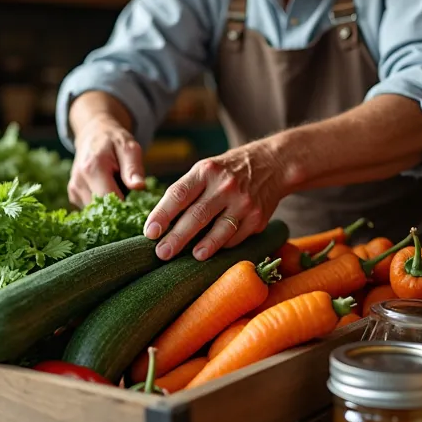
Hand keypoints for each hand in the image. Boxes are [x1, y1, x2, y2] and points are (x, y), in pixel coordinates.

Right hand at [68, 116, 145, 206]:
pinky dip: (101, 205)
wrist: (92, 134)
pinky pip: (90, 209)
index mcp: (93, 168)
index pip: (110, 199)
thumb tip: (139, 187)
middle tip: (127, 194)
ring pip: (96, 212)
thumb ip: (133, 168)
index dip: (125, 206)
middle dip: (117, 207)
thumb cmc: (113, 141)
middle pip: (102, 209)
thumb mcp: (129, 148)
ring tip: (116, 188)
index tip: (136, 205)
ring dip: (109, 207)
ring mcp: (74, 190)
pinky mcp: (73, 196)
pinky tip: (106, 190)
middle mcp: (79, 181)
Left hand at [143, 141, 286, 260]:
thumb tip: (160, 223)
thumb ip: (186, 192)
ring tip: (191, 257)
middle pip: (197, 215)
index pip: (179, 194)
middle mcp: (225, 185)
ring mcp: (243, 202)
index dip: (162, 214)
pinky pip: (236, 237)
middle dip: (177, 237)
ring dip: (205, 246)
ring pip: (220, 229)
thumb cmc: (227, 171)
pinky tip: (211, 250)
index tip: (150, 232)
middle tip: (162, 253)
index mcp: (205, 171)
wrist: (272, 164)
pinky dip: (222, 245)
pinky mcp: (258, 217)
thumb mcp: (206, 170)